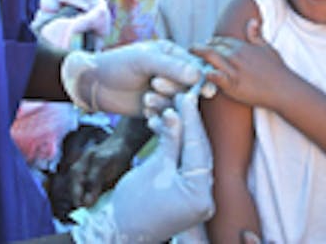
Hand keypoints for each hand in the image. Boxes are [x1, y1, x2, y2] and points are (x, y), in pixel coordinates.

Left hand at [61, 40, 201, 115]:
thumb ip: (171, 67)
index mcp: (171, 55)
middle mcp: (171, 73)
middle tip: (156, 85)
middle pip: (189, 87)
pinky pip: (168, 115)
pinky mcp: (156, 108)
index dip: (201, 79)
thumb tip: (198, 75)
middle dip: (175, 89)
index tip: (206, 90)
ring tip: (146, 98)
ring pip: (179, 103)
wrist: (94, 84)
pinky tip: (145, 111)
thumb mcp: (143, 61)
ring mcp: (164, 92)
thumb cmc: (116, 65)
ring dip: (165, 103)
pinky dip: (159, 115)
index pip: (195, 66)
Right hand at [71, 87, 213, 242]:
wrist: (120, 231)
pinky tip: (166, 128)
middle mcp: (205, 197)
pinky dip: (177, 147)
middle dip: (189, 123)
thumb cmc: (133, 205)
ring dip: (181, 132)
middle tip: (182, 97)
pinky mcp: (189, 194)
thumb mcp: (153, 168)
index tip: (187, 96)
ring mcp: (199, 197)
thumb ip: (170, 140)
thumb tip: (177, 112)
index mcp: (199, 194)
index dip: (192, 119)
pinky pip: (186, 163)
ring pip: (193, 155)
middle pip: (199, 151)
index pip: (198, 148)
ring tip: (170, 109)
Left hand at [192, 19, 291, 110]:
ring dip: (198, 56)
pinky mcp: (233, 85)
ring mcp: (233, 70)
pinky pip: (216, 77)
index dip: (211, 42)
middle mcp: (236, 55)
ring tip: (191, 57)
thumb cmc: (277, 69)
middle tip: (193, 51)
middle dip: (200, 49)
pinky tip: (202, 72)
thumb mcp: (267, 48)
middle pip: (211, 48)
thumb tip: (251, 21)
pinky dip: (208, 73)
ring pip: (210, 58)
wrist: (284, 88)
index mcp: (242, 46)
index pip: (220, 40)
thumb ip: (256, 35)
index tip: (206, 45)